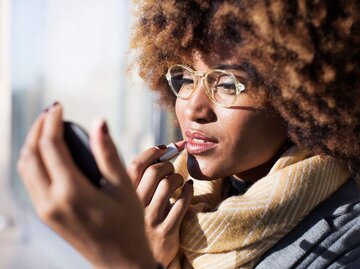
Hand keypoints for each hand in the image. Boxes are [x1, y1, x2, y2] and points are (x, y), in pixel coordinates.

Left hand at [17, 103, 156, 268]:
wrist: (120, 261)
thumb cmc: (128, 224)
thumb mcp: (123, 186)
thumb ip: (108, 152)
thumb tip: (99, 121)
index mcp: (71, 192)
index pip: (50, 146)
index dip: (53, 121)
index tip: (60, 106)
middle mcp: (51, 201)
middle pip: (30, 154)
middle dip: (38, 128)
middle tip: (52, 112)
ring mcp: (45, 210)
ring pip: (25, 168)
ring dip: (33, 143)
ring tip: (49, 128)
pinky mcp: (46, 215)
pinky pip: (30, 181)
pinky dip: (34, 160)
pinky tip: (50, 152)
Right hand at [127, 144, 193, 266]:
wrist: (140, 260)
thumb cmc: (141, 221)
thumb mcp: (133, 201)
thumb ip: (140, 180)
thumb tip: (162, 149)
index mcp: (123, 196)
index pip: (135, 165)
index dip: (151, 152)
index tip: (163, 147)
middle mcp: (134, 207)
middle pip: (154, 171)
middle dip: (167, 164)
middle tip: (171, 167)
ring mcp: (150, 220)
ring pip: (168, 185)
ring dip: (178, 177)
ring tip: (179, 180)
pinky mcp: (165, 231)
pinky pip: (182, 203)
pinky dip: (188, 191)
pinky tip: (188, 189)